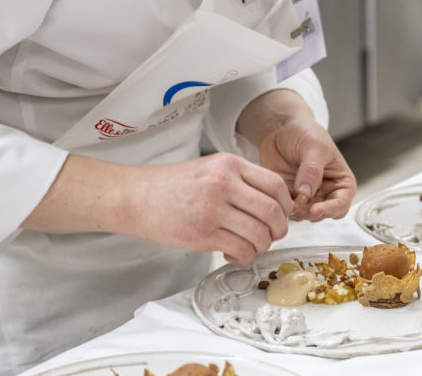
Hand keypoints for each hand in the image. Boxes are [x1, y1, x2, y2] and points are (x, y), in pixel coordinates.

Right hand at [125, 153, 292, 264]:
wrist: (135, 196)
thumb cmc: (171, 185)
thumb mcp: (210, 168)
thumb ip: (239, 180)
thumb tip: (272, 202)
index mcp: (229, 165)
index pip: (275, 185)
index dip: (286, 205)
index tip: (282, 214)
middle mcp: (224, 184)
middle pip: (273, 211)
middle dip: (279, 229)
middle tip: (272, 235)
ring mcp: (213, 209)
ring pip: (260, 234)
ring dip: (262, 245)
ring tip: (250, 245)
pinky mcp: (203, 234)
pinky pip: (241, 250)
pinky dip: (244, 256)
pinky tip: (234, 252)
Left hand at [257, 116, 355, 221]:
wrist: (281, 129)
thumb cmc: (306, 133)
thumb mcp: (314, 147)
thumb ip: (312, 170)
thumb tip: (306, 193)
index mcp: (340, 182)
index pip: (341, 204)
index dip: (330, 210)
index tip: (315, 209)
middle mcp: (325, 193)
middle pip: (322, 214)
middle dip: (309, 212)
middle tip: (297, 205)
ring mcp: (306, 197)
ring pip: (303, 215)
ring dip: (294, 211)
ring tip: (286, 199)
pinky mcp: (289, 197)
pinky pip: (286, 209)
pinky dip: (282, 206)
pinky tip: (278, 196)